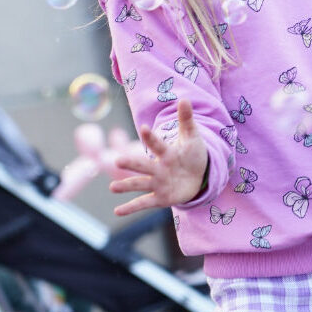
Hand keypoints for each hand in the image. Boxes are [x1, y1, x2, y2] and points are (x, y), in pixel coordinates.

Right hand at [110, 98, 207, 215]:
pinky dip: (131, 207)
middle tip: (117, 161)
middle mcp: (158, 168)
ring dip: (126, 186)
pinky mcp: (160, 198)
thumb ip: (186, 121)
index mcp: (166, 153)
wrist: (198, 176)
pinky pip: (144, 202)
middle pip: (143, 165)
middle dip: (131, 163)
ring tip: (112, 188)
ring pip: (139, 184)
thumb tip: (184, 99)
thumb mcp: (192, 139)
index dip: (152, 137)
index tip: (145, 128)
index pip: (158, 145)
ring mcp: (157, 183)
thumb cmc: (192, 155)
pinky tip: (117, 211)